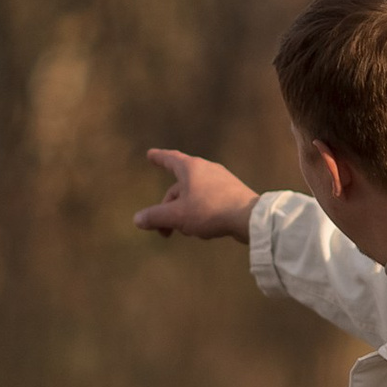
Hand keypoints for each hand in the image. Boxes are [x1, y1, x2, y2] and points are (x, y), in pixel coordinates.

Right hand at [134, 150, 256, 241]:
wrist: (249, 218)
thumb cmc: (210, 211)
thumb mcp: (177, 216)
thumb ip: (155, 217)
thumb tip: (137, 220)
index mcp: (190, 168)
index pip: (170, 158)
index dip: (158, 158)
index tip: (150, 154)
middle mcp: (206, 169)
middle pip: (179, 187)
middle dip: (168, 209)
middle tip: (163, 231)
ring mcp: (221, 180)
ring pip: (194, 196)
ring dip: (184, 213)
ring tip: (187, 232)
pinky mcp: (232, 192)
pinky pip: (208, 201)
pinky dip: (200, 213)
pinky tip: (204, 231)